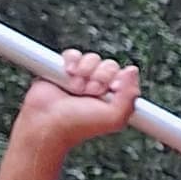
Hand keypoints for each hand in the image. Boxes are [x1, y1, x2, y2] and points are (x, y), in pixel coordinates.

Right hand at [20, 48, 140, 151]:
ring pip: (93, 58)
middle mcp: (98, 86)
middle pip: (109, 65)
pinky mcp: (62, 69)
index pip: (124, 76)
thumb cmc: (79, 125)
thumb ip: (130, 96)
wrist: (48, 123)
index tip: (110, 90)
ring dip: (86, 71)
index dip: (118, 80)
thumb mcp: (114, 118)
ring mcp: (80, 77)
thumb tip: (132, 69)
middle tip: (91, 92)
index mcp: (112, 97)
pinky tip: (68, 73)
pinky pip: (73, 54)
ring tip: (76, 88)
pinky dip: (72, 61)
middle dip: (101, 77)